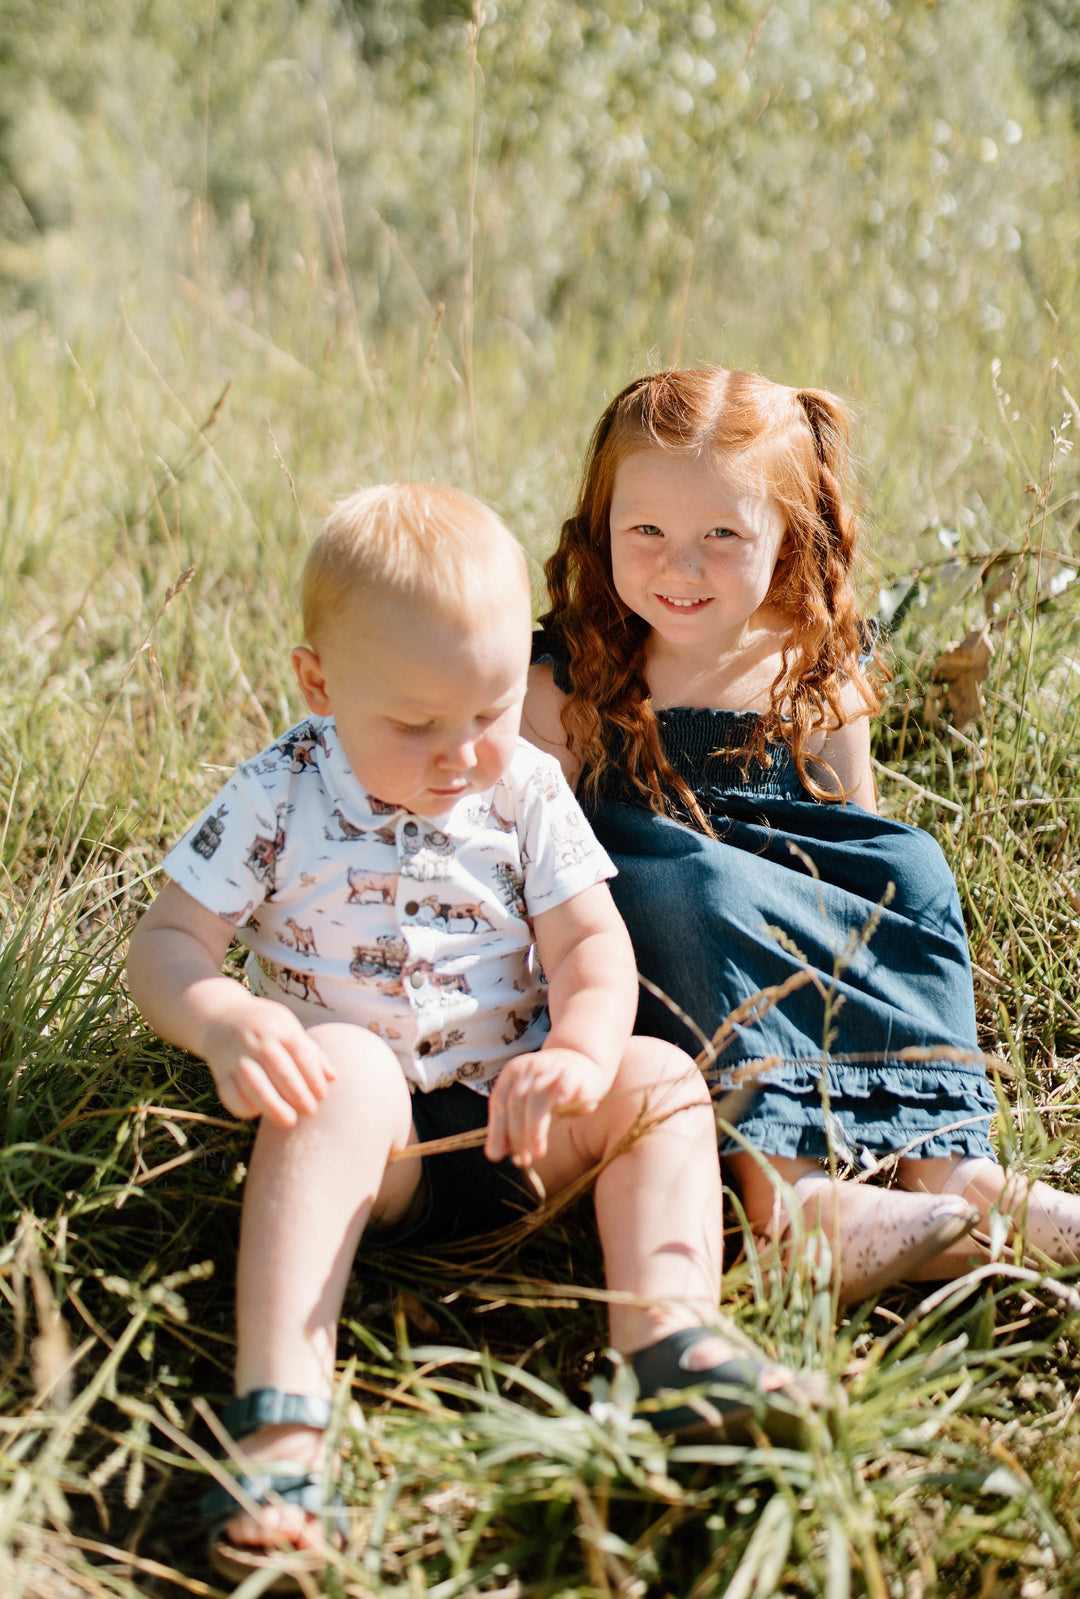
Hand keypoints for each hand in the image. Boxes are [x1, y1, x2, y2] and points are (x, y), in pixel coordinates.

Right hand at [198, 994, 334, 1127]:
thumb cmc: (263, 1024)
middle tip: (310, 1111)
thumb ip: (310, 1050)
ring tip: (288, 1120)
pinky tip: (257, 1112)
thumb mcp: (288, 1026)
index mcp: (280, 1027)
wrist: (218, 1015)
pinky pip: (230, 1093)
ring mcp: (236, 1055)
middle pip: (280, 1069)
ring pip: (254, 1084)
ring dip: (273, 1105)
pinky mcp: (220, 1071)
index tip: (321, 1096)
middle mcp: (257, 1040)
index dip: (313, 1077)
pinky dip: (244, 1106)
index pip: (302, 1054)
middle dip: (298, 1094)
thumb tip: (333, 1077)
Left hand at [485, 1047, 603, 1166]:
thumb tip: (494, 1154)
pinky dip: (562, 1090)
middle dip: (517, 1135)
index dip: (497, 1130)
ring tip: (538, 1151)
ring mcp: (551, 1068)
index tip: (498, 1155)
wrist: (579, 1063)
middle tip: (523, 1159)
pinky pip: (566, 1080)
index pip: (498, 1103)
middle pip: (516, 1103)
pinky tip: (560, 1103)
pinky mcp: (573, 1072)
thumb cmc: (548, 1091)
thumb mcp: (526, 1106)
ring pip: (537, 1096)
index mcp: (511, 1073)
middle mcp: (528, 1067)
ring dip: (535, 1128)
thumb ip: (510, 1126)